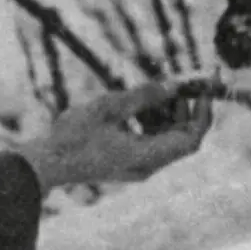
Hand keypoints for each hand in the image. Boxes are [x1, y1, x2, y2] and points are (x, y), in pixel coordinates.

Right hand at [13, 81, 212, 192]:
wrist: (45, 164)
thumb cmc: (73, 136)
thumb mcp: (109, 108)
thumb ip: (144, 96)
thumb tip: (174, 85)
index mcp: (147, 156)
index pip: (191, 139)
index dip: (203, 113)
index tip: (204, 89)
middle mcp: (147, 166)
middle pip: (180, 138)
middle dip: (182, 109)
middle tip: (175, 83)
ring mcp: (136, 166)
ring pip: (165, 138)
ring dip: (164, 113)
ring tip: (148, 91)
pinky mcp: (125, 162)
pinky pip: (149, 141)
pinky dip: (149, 122)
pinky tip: (134, 105)